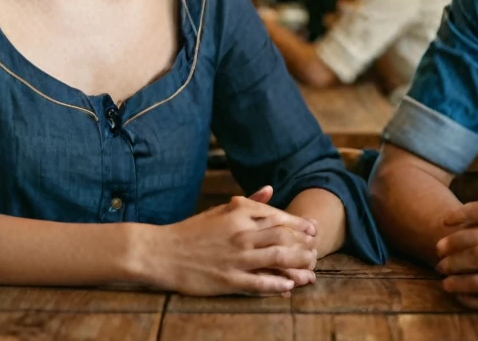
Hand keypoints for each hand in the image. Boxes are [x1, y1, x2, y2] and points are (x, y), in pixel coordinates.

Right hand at [147, 185, 318, 296]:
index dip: (300, 224)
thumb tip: (271, 189)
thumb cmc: (192, 231)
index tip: (313, 230)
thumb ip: (249, 202)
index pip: (279, 217)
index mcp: (239, 214)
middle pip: (284, 237)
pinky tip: (290, 288)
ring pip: (277, 259)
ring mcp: (235, 258)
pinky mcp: (228, 280)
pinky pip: (260, 283)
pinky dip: (278, 285)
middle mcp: (241, 234)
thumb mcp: (220, 211)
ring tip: (311, 272)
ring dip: (298, 266)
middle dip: (304, 245)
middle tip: (316, 251)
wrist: (161, 252)